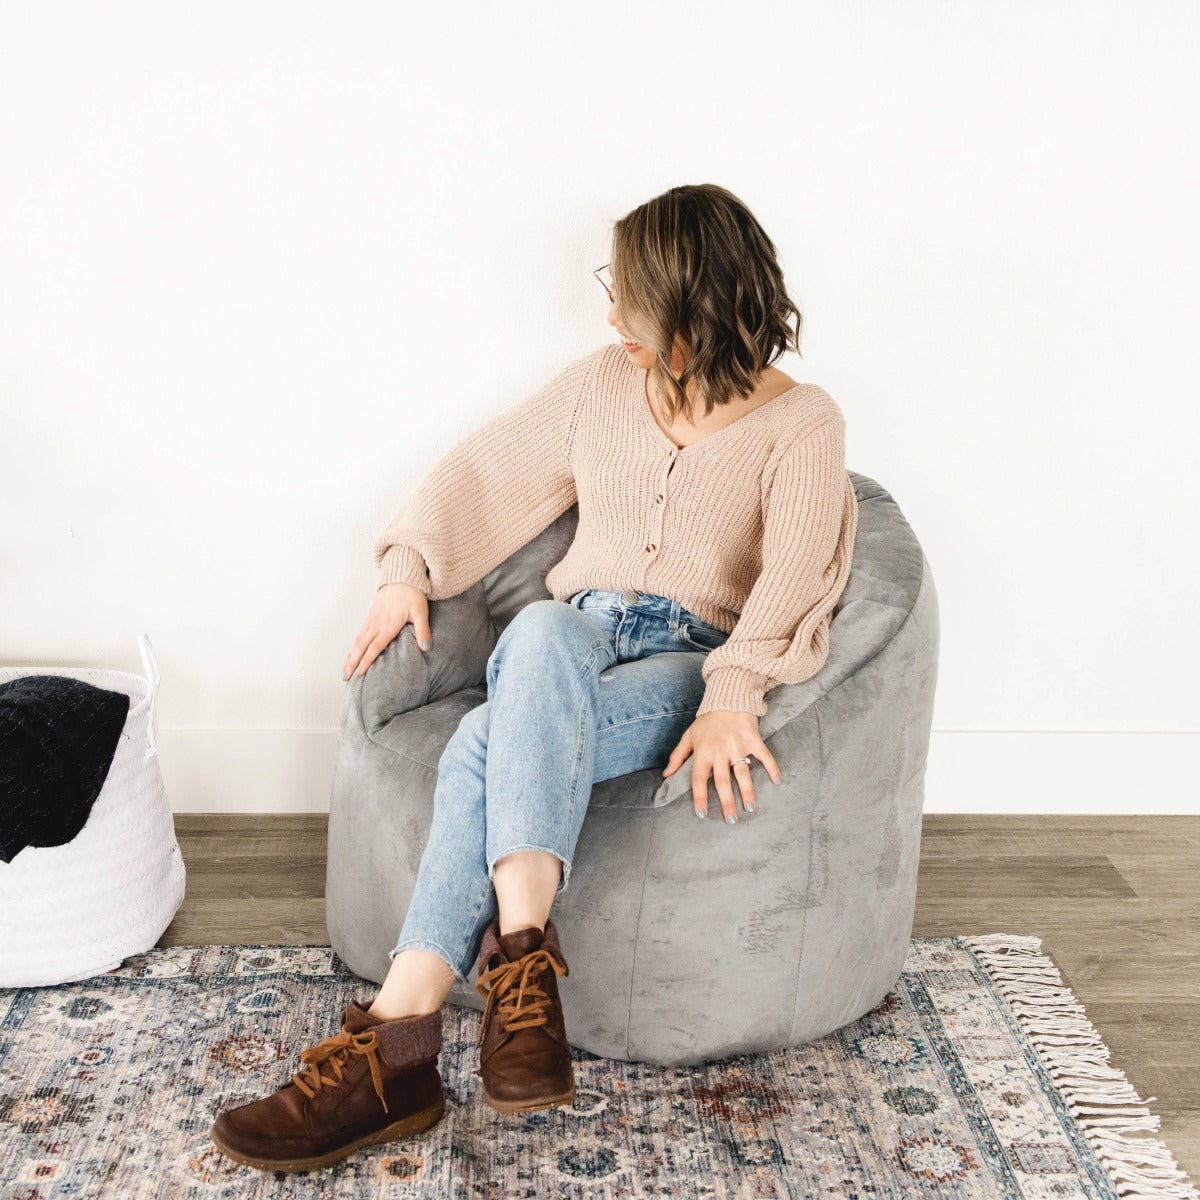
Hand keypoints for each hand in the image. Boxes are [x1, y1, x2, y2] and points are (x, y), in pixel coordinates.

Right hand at [343, 582, 431, 681]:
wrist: (402, 575)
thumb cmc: (413, 593)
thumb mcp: (421, 612)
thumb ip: (423, 631)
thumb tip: (426, 648)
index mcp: (389, 625)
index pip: (375, 647)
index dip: (367, 661)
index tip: (360, 674)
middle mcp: (377, 622)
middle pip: (361, 646)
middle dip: (352, 662)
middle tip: (345, 677)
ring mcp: (372, 618)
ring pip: (358, 639)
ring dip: (350, 654)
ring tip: (345, 668)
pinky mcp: (371, 613)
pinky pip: (360, 632)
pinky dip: (354, 644)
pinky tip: (353, 650)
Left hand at [661, 711, 781, 822]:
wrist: (727, 698)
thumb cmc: (707, 721)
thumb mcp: (688, 737)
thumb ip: (677, 757)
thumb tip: (666, 776)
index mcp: (703, 752)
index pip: (698, 779)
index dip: (699, 797)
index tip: (702, 814)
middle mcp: (719, 751)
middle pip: (722, 781)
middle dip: (727, 802)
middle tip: (731, 820)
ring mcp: (737, 745)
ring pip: (743, 773)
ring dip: (748, 792)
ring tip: (750, 808)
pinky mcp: (753, 739)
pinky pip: (764, 756)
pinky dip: (772, 767)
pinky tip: (777, 781)